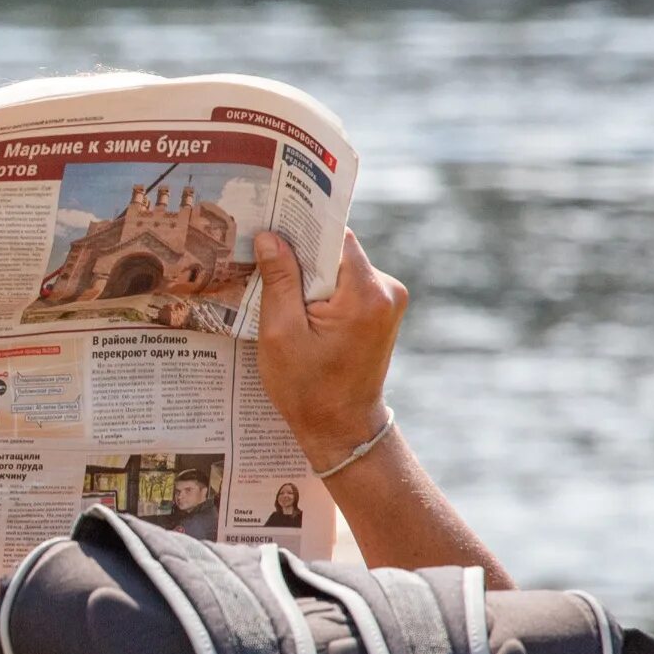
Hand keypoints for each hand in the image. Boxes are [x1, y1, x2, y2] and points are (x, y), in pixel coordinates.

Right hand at [253, 228, 406, 467]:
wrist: (343, 429)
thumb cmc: (308, 388)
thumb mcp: (280, 332)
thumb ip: (279, 280)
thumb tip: (271, 237)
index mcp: (366, 293)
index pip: (334, 236)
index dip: (301, 229)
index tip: (271, 224)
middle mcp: (387, 290)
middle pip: (336, 251)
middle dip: (301, 257)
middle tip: (264, 262)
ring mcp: (389, 301)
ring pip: (339, 268)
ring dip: (309, 278)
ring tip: (279, 296)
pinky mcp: (382, 311)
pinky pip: (346, 285)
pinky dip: (322, 292)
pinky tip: (298, 311)